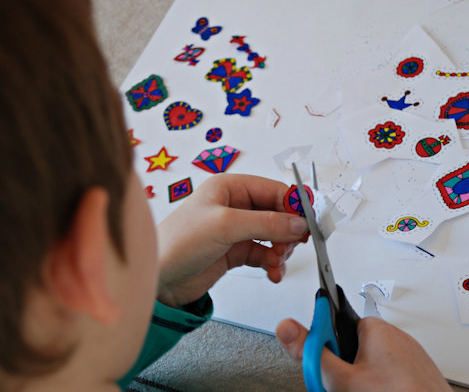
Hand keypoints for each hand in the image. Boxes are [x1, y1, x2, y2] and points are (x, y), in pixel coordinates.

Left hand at [156, 174, 307, 306]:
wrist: (158, 280)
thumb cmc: (177, 243)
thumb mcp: (225, 226)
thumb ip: (266, 223)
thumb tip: (298, 222)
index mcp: (230, 188)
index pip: (274, 190)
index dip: (294, 205)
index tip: (310, 222)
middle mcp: (234, 206)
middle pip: (277, 213)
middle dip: (288, 231)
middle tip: (292, 246)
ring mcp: (236, 230)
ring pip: (274, 236)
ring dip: (281, 250)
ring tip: (277, 262)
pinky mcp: (235, 252)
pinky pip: (265, 254)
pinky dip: (273, 263)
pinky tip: (273, 272)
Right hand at [276, 316, 451, 391]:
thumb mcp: (342, 380)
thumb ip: (313, 355)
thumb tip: (287, 328)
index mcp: (374, 328)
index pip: (333, 323)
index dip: (323, 347)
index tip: (320, 362)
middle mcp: (394, 335)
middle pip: (350, 348)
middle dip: (341, 369)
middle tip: (342, 388)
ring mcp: (409, 354)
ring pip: (369, 364)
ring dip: (360, 380)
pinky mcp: (418, 371)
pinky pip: (388, 373)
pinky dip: (380, 384)